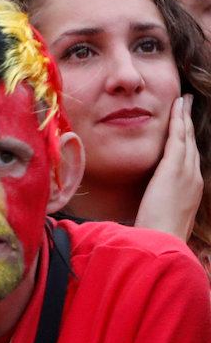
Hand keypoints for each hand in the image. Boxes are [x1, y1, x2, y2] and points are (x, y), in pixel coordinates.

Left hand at [136, 95, 201, 241]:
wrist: (163, 242)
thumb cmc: (158, 234)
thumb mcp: (161, 215)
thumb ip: (158, 203)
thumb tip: (149, 203)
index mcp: (191, 189)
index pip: (189, 158)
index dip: (186, 139)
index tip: (184, 126)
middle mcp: (193, 178)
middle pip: (191, 143)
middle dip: (188, 123)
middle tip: (186, 103)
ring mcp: (187, 172)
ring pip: (186, 138)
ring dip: (184, 117)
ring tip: (181, 100)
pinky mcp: (174, 169)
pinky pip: (177, 139)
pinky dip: (178, 121)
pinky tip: (176, 107)